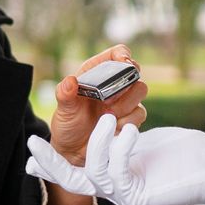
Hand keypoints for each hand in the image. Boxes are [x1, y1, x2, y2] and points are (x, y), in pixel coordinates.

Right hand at [26, 115, 204, 204]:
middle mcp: (118, 191)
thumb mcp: (146, 138)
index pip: (79, 172)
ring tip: (108, 121)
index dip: (53, 165)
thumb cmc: (188, 152)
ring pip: (93, 173)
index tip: (28, 157)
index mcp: (117, 177)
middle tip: (31, 145)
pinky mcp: (139, 199)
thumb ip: (120, 135)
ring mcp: (127, 197)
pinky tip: (131, 129)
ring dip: (97, 144)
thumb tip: (103, 121)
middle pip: (73, 181)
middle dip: (50, 164)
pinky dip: (120, 147)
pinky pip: (116, 171)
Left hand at [47, 44, 148, 165]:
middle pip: (134, 72)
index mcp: (97, 73)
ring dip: (126, 105)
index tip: (125, 62)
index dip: (123, 55)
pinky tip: (113, 128)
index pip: (116, 54)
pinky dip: (127, 121)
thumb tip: (70, 81)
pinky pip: (140, 113)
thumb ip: (65, 94)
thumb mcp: (63, 109)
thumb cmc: (68, 124)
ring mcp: (124, 101)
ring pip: (140, 91)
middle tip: (107, 102)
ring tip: (107, 117)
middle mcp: (113, 84)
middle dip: (125, 86)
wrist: (74, 150)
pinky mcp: (130, 117)